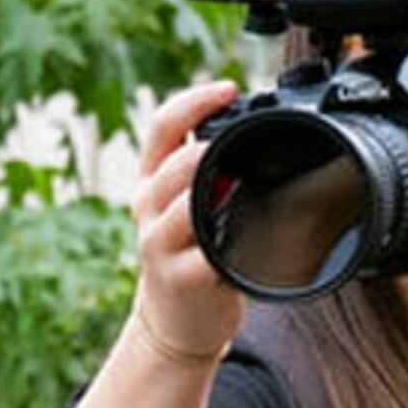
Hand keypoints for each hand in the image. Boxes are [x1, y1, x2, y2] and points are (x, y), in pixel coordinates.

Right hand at [129, 82, 247, 363]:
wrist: (178, 318)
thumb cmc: (193, 251)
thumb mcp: (192, 203)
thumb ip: (214, 169)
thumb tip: (259, 126)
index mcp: (153, 180)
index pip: (161, 127)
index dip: (192, 101)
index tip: (230, 88)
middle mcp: (149, 207)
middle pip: (173, 164)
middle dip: (207, 149)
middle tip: (244, 140)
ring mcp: (160, 243)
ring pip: (184, 207)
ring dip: (213, 191)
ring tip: (239, 185)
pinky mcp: (182, 278)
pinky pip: (206, 254)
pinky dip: (228, 243)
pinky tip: (250, 237)